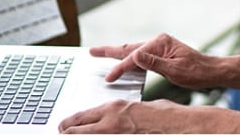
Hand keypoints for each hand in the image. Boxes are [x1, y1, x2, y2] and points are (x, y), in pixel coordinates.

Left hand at [58, 99, 181, 133]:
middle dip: (66, 134)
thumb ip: (118, 113)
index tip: (63, 128)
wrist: (176, 124)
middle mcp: (108, 123)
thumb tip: (109, 118)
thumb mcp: (135, 107)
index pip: (77, 117)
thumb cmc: (162, 114)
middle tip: (63, 134)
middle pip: (72, 131)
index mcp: (112, 108)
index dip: (66, 125)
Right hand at [92, 33, 219, 89]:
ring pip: (133, 51)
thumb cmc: (196, 72)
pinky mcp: (161, 53)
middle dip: (110, 51)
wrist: (210, 71)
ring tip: (100, 54)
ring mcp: (160, 47)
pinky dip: (128, 59)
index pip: (135, 57)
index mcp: (161, 43)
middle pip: (129, 48)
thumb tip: (136, 55)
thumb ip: (154, 63)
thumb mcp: (175, 70)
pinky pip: (140, 56)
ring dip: (117, 54)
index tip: (109, 78)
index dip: (120, 68)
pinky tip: (122, 62)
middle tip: (92, 52)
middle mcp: (159, 41)